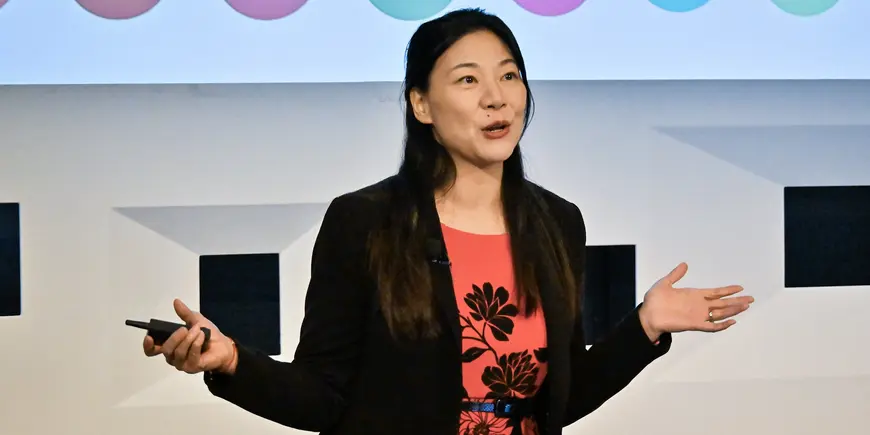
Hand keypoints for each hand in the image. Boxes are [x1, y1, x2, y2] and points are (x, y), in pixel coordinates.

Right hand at [142, 299, 237, 374]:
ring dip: (189, 339)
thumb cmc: (208, 335)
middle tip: (186, 329)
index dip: (148, 345)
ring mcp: (182, 364)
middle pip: (166, 350)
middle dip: (175, 337)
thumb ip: (185, 313)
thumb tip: (176, 302)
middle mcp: (173, 357)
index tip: (150, 337)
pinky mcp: (192, 367)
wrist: (224, 346)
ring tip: (199, 331)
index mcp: (170, 346)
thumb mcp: (196, 320)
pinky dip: (196, 344)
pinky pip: (191, 357)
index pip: (152, 350)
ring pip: (178, 353)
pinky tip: (202, 337)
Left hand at [638, 262, 753, 340]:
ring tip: (746, 306)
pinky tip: (731, 321)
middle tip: (751, 298)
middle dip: (737, 301)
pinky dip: (722, 325)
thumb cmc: (654, 300)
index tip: (740, 287)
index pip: (715, 292)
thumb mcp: (665, 283)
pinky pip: (711, 326)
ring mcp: (697, 315)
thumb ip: (676, 275)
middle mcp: (698, 305)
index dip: (727, 290)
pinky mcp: (693, 324)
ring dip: (733, 310)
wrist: (646, 315)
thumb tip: (685, 264)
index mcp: (694, 295)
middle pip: (722, 303)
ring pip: (720, 313)